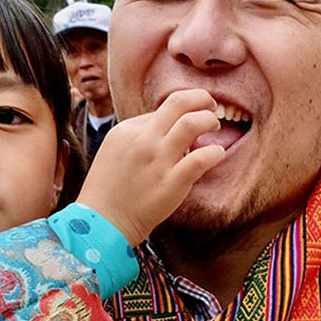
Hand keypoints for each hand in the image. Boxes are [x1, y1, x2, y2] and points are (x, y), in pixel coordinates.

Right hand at [78, 89, 225, 246]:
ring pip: (192, 123)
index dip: (180, 112)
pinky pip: (202, 158)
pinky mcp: (172, 182)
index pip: (163, 109)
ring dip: (208, 120)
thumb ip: (139, 136)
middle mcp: (143, 140)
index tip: (188, 118)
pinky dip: (215, 152)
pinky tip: (218, 153)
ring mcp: (159, 160)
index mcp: (128, 130)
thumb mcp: (115, 151)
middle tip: (211, 105)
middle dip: (201, 98)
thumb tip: (167, 127)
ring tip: (215, 125)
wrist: (102, 222)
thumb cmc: (110, 190)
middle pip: (178, 102)